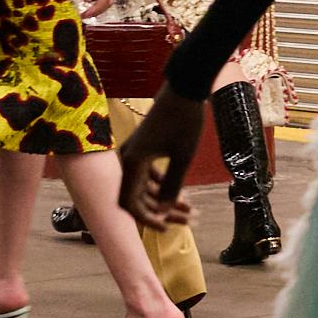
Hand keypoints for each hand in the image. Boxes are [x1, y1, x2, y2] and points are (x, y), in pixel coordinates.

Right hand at [117, 90, 207, 227]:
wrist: (183, 90)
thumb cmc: (185, 122)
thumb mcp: (183, 157)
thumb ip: (172, 185)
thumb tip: (163, 211)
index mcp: (132, 162)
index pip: (129, 202)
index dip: (146, 219)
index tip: (166, 227)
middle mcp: (127, 159)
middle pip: (137, 197)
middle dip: (162, 212)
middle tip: (189, 219)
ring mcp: (133, 153)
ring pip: (144, 187)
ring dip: (165, 200)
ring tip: (190, 210)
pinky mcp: (142, 149)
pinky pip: (147, 175)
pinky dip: (163, 185)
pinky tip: (183, 195)